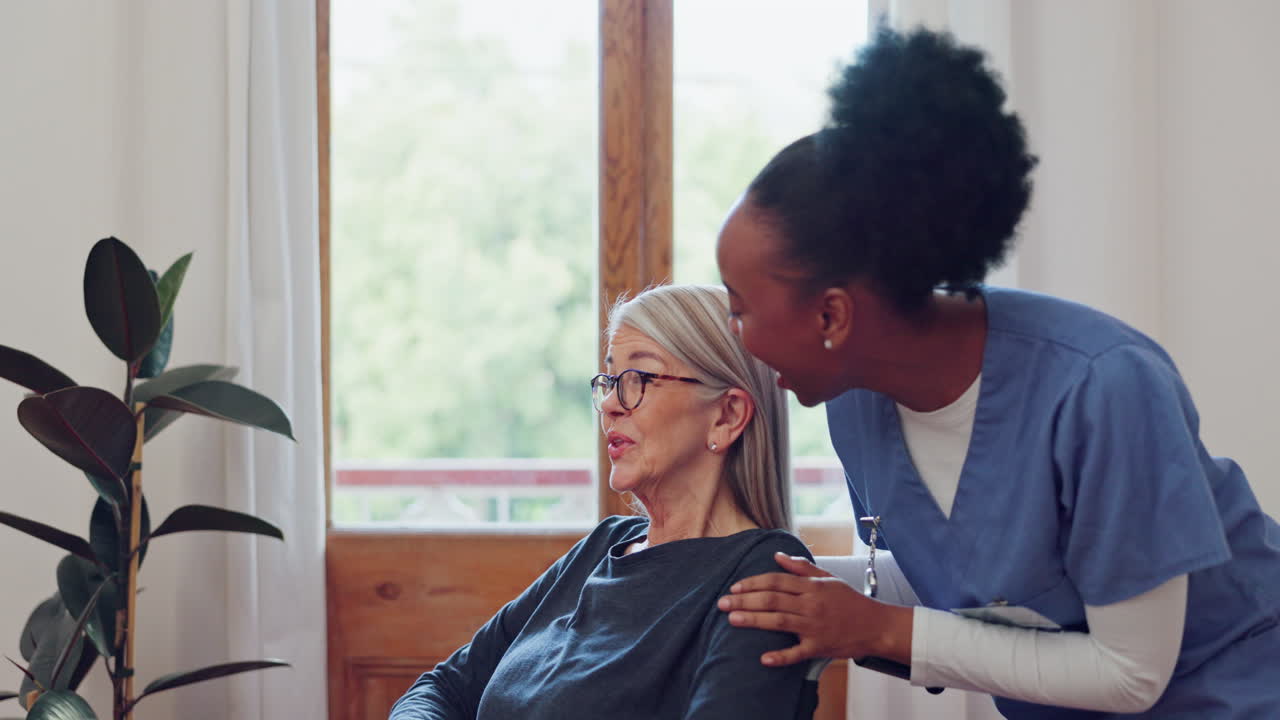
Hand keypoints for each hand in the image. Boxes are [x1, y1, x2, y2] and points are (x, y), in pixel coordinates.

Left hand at [717, 552, 909, 666]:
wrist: (876, 626)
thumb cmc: (850, 601)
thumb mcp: (828, 578)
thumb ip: (801, 568)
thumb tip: (776, 555)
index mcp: (811, 587)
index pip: (776, 581)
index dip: (753, 583)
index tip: (734, 587)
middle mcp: (810, 605)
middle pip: (772, 600)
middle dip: (744, 600)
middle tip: (722, 603)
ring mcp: (814, 627)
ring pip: (778, 622)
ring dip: (753, 620)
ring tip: (732, 620)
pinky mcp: (819, 648)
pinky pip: (797, 653)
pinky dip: (780, 657)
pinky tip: (763, 658)